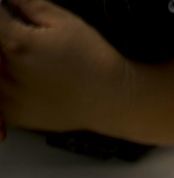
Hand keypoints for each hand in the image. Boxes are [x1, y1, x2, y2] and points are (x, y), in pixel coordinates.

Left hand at [0, 0, 127, 134]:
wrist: (110, 100)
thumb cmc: (91, 58)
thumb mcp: (61, 19)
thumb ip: (25, 4)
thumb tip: (6, 0)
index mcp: (16, 44)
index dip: (1, 13)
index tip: (8, 14)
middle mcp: (7, 75)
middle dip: (2, 36)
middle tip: (13, 34)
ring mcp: (10, 100)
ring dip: (2, 62)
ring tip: (21, 58)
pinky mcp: (16, 117)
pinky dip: (2, 87)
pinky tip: (15, 80)